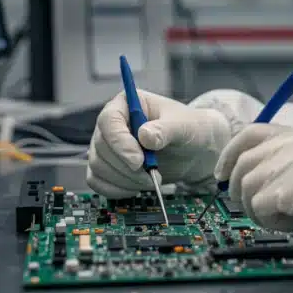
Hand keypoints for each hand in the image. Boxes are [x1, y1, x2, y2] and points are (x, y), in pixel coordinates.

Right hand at [87, 89, 232, 197]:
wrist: (193, 151)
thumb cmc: (189, 129)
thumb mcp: (184, 126)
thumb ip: (165, 129)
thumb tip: (145, 136)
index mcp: (127, 104)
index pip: (109, 120)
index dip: (120, 142)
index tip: (138, 161)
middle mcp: (112, 124)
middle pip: (101, 147)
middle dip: (126, 167)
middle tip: (151, 175)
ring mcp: (107, 146)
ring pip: (98, 167)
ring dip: (125, 180)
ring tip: (151, 180)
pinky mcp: (108, 166)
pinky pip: (98, 181)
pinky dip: (117, 189)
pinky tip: (137, 187)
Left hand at [214, 124, 292, 249]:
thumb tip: (253, 171)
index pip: (251, 132)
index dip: (230, 153)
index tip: (223, 175)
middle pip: (243, 161)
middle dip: (237, 189)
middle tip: (252, 208)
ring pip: (246, 185)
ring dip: (255, 209)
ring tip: (280, 219)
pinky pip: (259, 206)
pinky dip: (268, 221)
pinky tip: (290, 224)